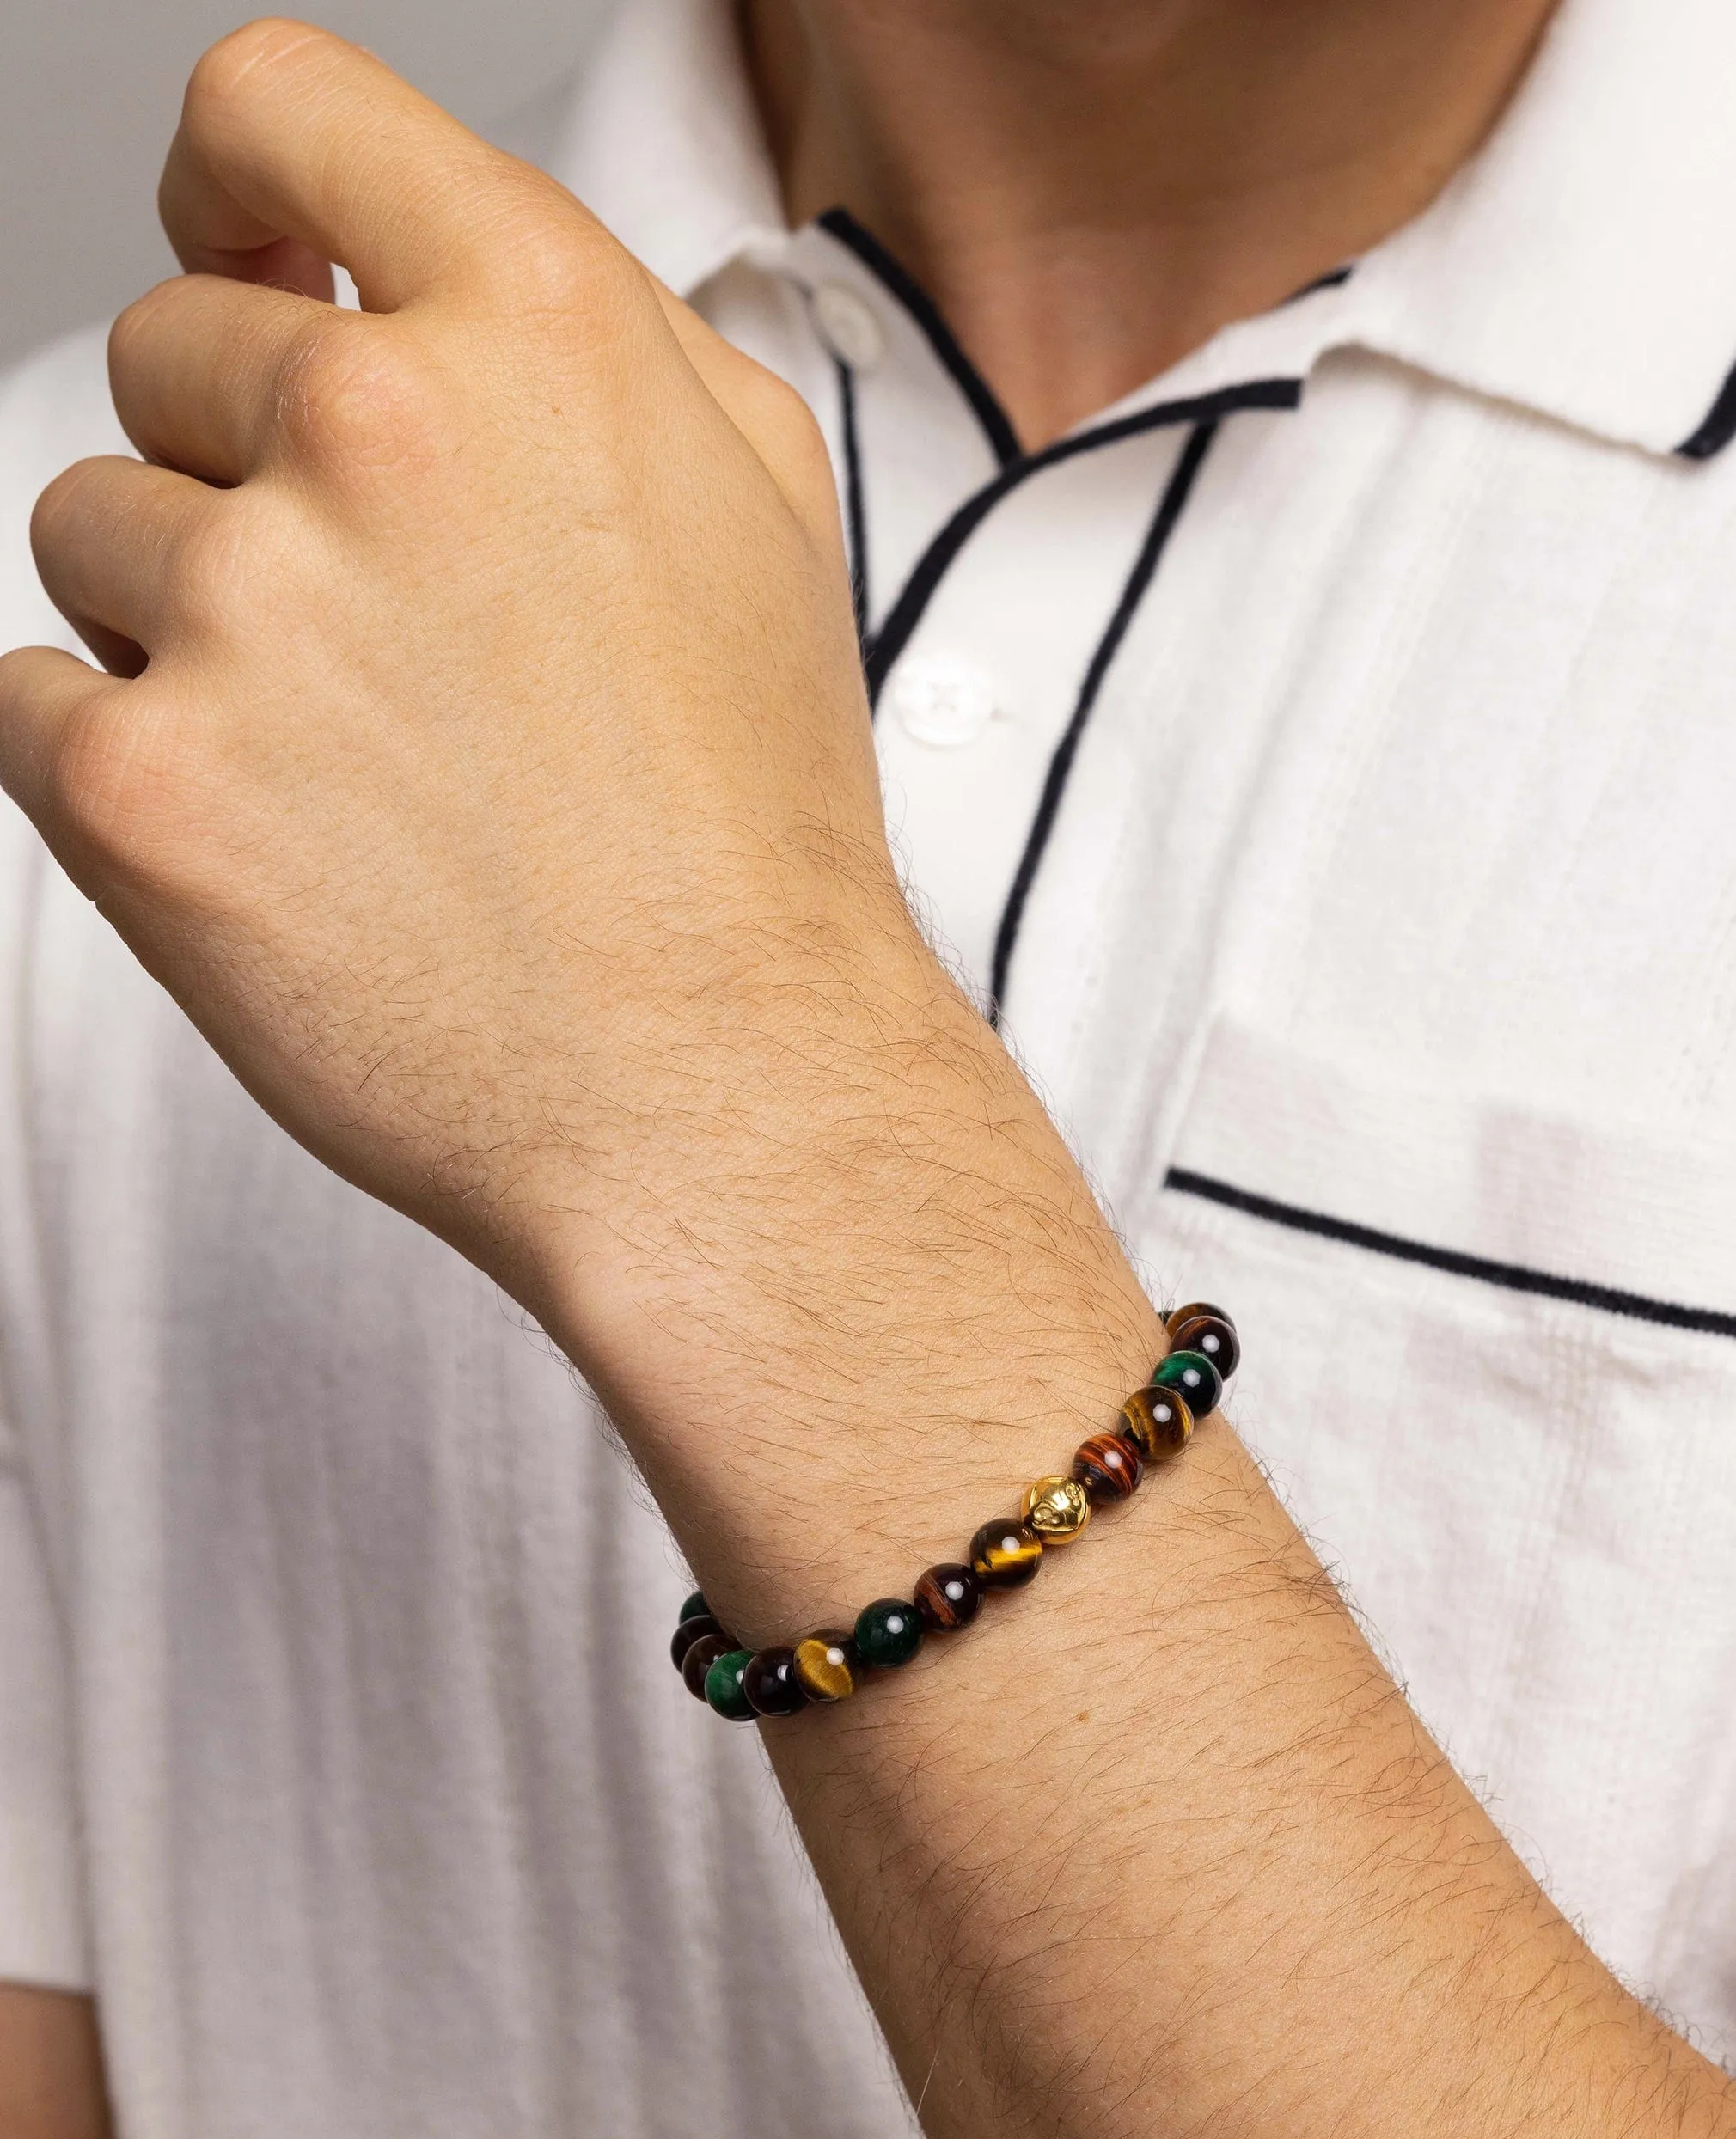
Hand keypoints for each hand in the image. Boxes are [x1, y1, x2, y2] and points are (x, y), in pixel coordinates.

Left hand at [0, 20, 897, 1320]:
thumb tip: (450, 294)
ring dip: (188, 626)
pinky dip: (122, 758)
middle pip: (169, 349)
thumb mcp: (765, 518)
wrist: (720, 1094)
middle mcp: (380, 436)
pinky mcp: (139, 789)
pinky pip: (28, 698)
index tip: (235, 240)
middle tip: (373, 631)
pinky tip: (274, 838)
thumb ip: (606, 350)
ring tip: (350, 764)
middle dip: (242, 467)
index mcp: (540, 334)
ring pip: (91, 531)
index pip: (281, 105)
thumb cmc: (748, 837)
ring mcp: (245, 613)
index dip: (236, 174)